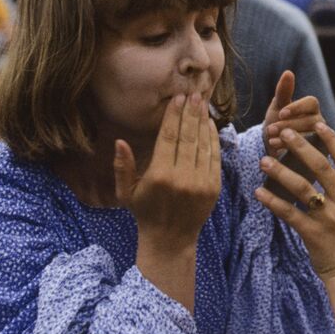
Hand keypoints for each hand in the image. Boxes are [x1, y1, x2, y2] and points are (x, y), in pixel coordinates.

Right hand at [115, 93, 221, 258]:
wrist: (170, 239)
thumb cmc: (145, 212)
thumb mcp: (126, 192)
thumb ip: (122, 167)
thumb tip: (119, 141)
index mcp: (159, 176)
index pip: (168, 137)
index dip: (174, 116)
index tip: (177, 99)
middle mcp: (182, 177)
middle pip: (188, 136)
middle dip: (191, 113)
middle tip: (194, 94)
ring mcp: (201, 182)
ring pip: (203, 144)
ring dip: (203, 122)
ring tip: (202, 104)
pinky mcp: (213, 187)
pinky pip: (214, 157)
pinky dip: (213, 139)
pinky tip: (210, 125)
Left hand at [254, 122, 334, 280]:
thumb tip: (332, 165)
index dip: (330, 138)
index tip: (316, 123)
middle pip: (320, 165)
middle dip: (300, 145)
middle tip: (283, 132)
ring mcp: (329, 217)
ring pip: (301, 187)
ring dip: (280, 171)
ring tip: (263, 159)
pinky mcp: (313, 233)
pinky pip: (289, 213)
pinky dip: (272, 201)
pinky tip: (258, 192)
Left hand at [263, 70, 324, 154]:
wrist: (274, 148)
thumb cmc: (278, 124)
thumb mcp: (278, 107)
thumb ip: (283, 91)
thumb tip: (288, 72)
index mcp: (312, 109)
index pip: (311, 102)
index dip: (297, 107)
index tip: (281, 113)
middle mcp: (320, 123)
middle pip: (310, 121)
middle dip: (289, 125)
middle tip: (271, 129)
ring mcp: (320, 140)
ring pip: (310, 137)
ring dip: (289, 137)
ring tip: (271, 139)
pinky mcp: (316, 155)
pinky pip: (307, 151)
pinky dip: (290, 149)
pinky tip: (276, 147)